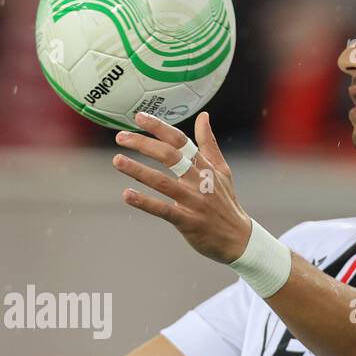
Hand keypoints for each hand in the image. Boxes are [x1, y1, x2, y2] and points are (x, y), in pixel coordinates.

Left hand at [112, 111, 251, 262]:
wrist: (239, 239)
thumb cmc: (226, 202)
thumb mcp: (222, 170)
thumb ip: (208, 143)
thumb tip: (204, 116)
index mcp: (205, 165)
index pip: (180, 140)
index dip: (159, 127)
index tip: (139, 117)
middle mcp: (199, 180)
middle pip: (170, 156)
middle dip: (144, 144)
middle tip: (120, 137)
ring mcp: (193, 201)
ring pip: (163, 182)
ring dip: (138, 171)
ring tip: (117, 161)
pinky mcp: (187, 221)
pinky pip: (163, 210)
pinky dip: (144, 202)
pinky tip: (126, 195)